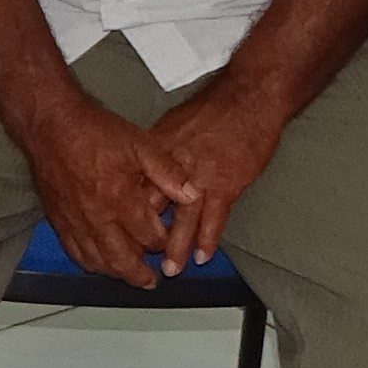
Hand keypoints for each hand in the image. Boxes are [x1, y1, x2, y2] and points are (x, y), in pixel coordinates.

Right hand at [17, 97, 183, 286]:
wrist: (51, 125)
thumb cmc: (95, 132)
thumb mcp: (141, 144)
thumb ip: (168, 172)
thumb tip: (193, 194)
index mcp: (121, 200)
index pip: (150, 237)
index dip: (163, 241)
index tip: (169, 239)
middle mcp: (98, 218)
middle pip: (123, 260)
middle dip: (140, 274)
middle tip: (152, 281)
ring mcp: (76, 222)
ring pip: (97, 262)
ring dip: (116, 273)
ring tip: (129, 275)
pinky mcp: (59, 220)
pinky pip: (75, 252)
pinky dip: (89, 263)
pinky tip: (98, 262)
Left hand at [137, 86, 287, 271]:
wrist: (248, 98)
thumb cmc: (215, 108)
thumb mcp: (173, 124)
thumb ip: (157, 153)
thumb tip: (141, 169)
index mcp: (158, 151)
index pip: (134, 187)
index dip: (125, 212)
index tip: (118, 232)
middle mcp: (174, 166)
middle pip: (153, 207)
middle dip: (144, 236)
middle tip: (137, 260)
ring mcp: (200, 177)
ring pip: (182, 219)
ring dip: (175, 248)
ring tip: (169, 269)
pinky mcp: (226, 184)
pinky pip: (214, 219)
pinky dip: (208, 240)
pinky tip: (203, 256)